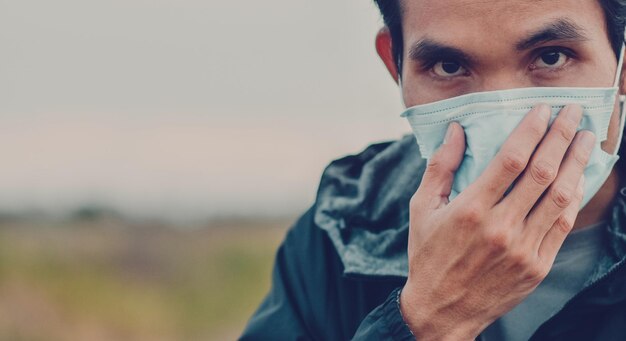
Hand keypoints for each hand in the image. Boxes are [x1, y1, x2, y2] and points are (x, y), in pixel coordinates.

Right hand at [400, 104, 595, 339]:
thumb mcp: (422, 209)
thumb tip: (457, 130)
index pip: (511, 160)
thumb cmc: (428, 255)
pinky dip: (573, 197)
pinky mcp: (537, 266)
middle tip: (574, 112)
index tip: (542, 109)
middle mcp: (501, 228)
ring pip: (560, 197)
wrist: (443, 310)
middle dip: (561, 136)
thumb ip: (440, 167)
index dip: (531, 130)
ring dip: (576, 163)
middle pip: (542, 173)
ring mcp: (523, 249)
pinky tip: (577, 177)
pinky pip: (562, 225)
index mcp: (470, 210)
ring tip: (585, 138)